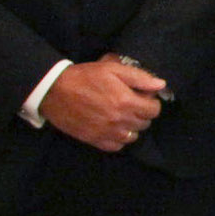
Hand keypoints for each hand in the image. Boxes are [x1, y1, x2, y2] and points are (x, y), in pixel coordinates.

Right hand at [40, 57, 164, 152]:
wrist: (53, 90)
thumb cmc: (84, 76)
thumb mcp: (112, 69)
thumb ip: (139, 78)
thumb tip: (161, 85)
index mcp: (126, 102)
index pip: (154, 110)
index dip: (151, 103)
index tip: (143, 98)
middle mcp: (119, 120)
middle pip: (144, 124)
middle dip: (142, 114)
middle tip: (131, 105)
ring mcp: (106, 132)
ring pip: (132, 137)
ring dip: (131, 127)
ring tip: (121, 116)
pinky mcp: (94, 140)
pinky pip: (116, 146)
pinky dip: (118, 139)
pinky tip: (112, 128)